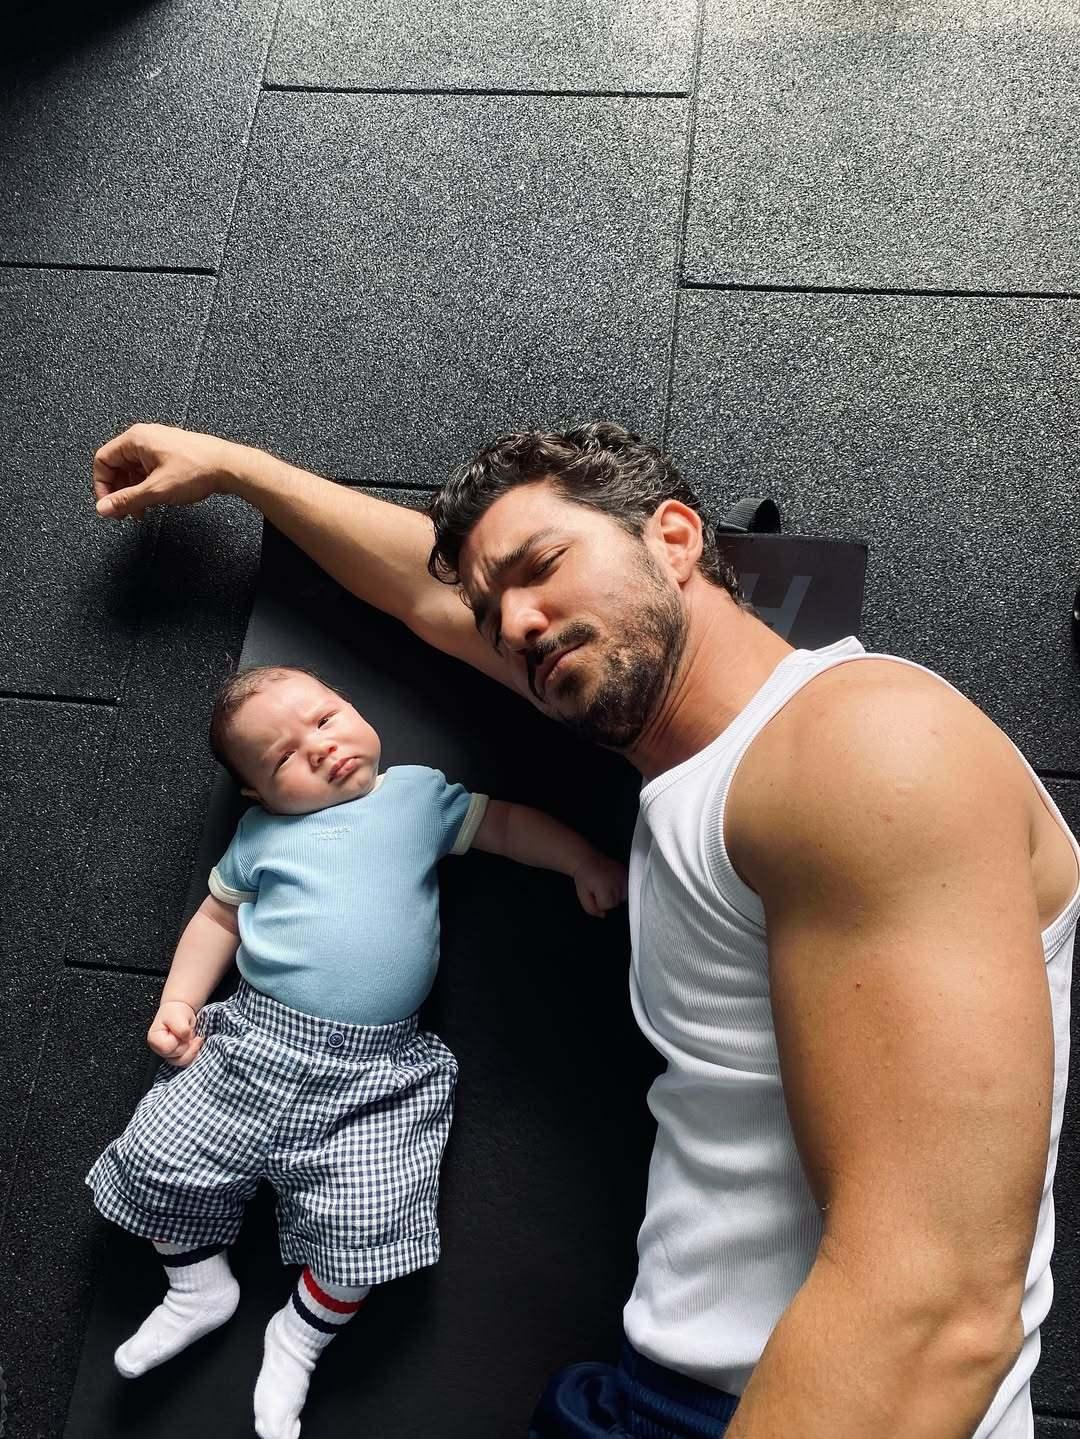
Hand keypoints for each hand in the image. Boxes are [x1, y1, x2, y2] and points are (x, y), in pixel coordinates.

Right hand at [92, 423, 251, 520]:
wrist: (229, 467)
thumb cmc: (198, 470)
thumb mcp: (156, 490)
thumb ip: (126, 500)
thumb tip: (104, 508)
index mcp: (136, 439)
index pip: (103, 460)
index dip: (102, 486)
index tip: (108, 505)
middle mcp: (145, 438)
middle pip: (118, 466)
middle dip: (120, 492)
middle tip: (124, 513)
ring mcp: (159, 446)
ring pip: (134, 471)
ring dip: (134, 493)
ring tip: (141, 512)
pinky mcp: (171, 455)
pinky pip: (150, 471)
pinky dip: (148, 487)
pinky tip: (155, 501)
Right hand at [148, 1000, 203, 1067]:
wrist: (179, 1011)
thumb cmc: (175, 1012)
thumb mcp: (178, 1016)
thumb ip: (181, 1029)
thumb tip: (186, 1039)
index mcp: (154, 1039)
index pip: (167, 1048)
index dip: (178, 1040)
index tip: (181, 1030)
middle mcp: (159, 1050)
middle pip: (175, 1058)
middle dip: (186, 1045)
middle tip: (189, 1033)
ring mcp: (168, 1054)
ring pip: (181, 1062)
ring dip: (192, 1050)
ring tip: (195, 1038)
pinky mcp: (177, 1056)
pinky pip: (187, 1062)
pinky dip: (194, 1054)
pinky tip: (196, 1043)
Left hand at [573, 853, 628, 917]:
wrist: (588, 860)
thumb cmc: (584, 878)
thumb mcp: (582, 896)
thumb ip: (591, 909)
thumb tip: (603, 915)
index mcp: (604, 887)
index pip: (608, 906)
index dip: (599, 903)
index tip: (594, 895)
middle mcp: (616, 881)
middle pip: (616, 902)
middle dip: (607, 900)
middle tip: (599, 890)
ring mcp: (623, 876)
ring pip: (623, 897)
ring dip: (615, 895)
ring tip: (606, 887)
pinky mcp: (626, 873)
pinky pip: (627, 888)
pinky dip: (621, 889)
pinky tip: (612, 883)